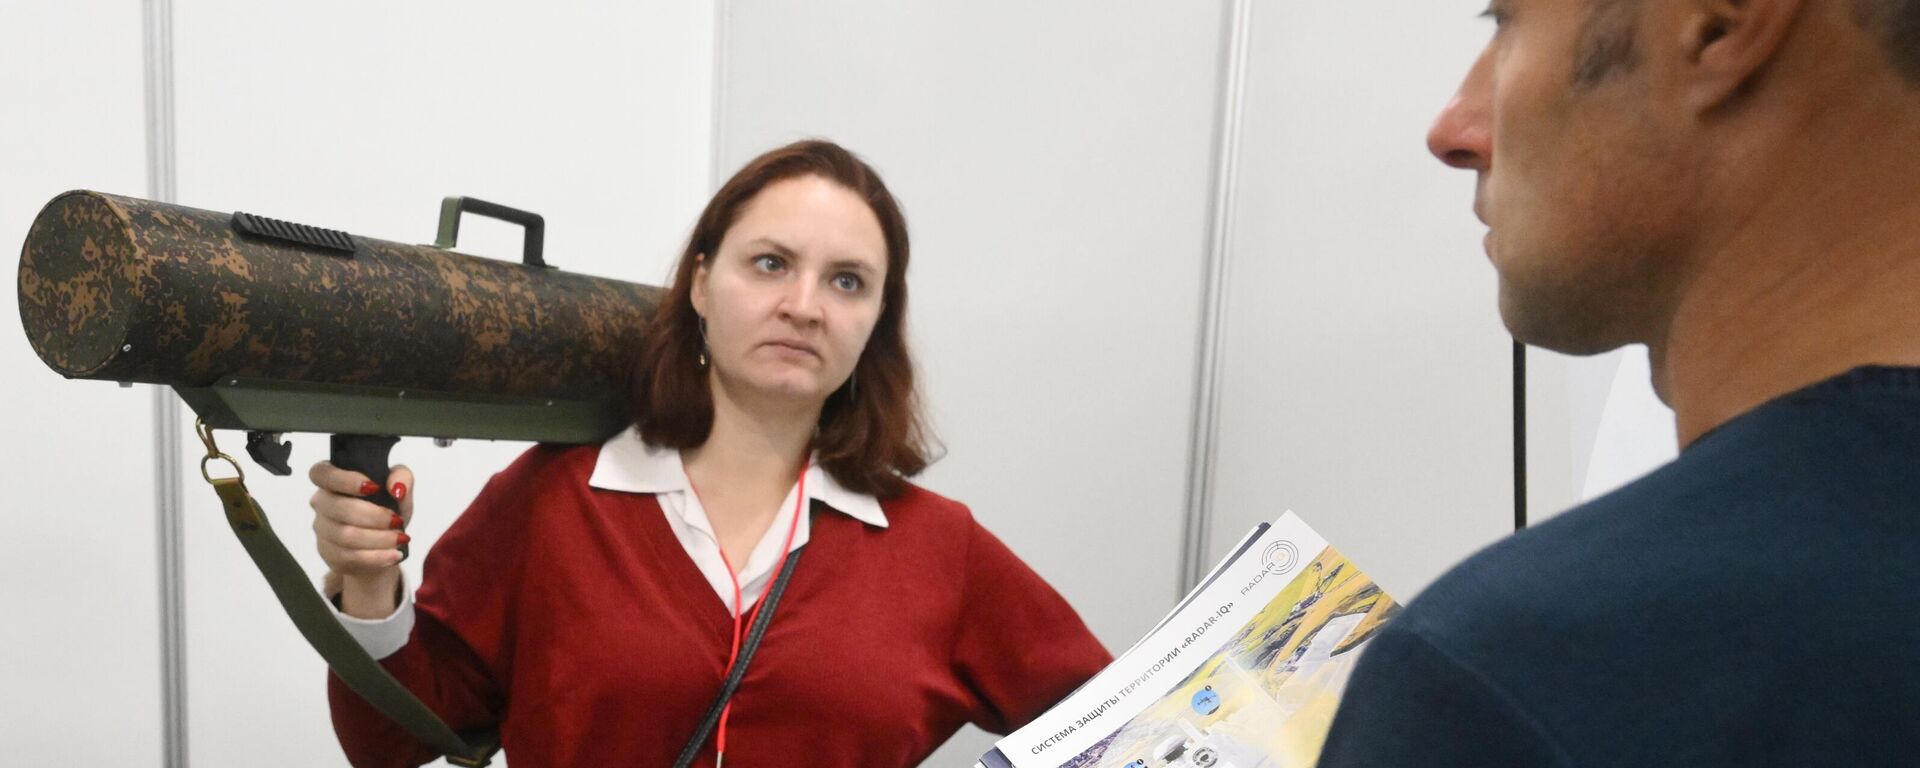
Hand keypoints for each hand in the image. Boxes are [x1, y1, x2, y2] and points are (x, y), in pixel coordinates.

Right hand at [310, 461, 413, 617]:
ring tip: (400, 539)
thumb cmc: (387, 507)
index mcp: (332, 480)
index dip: (344, 480)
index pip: (322, 474)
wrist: (385, 542)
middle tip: (397, 521)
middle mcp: (321, 503)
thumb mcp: (400, 489)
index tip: (373, 487)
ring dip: (379, 539)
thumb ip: (401, 477)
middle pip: (340, 509)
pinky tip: (393, 554)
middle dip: (374, 516)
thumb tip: (396, 489)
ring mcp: (322, 530)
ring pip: (345, 536)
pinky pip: (349, 557)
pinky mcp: (328, 554)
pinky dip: (376, 557)